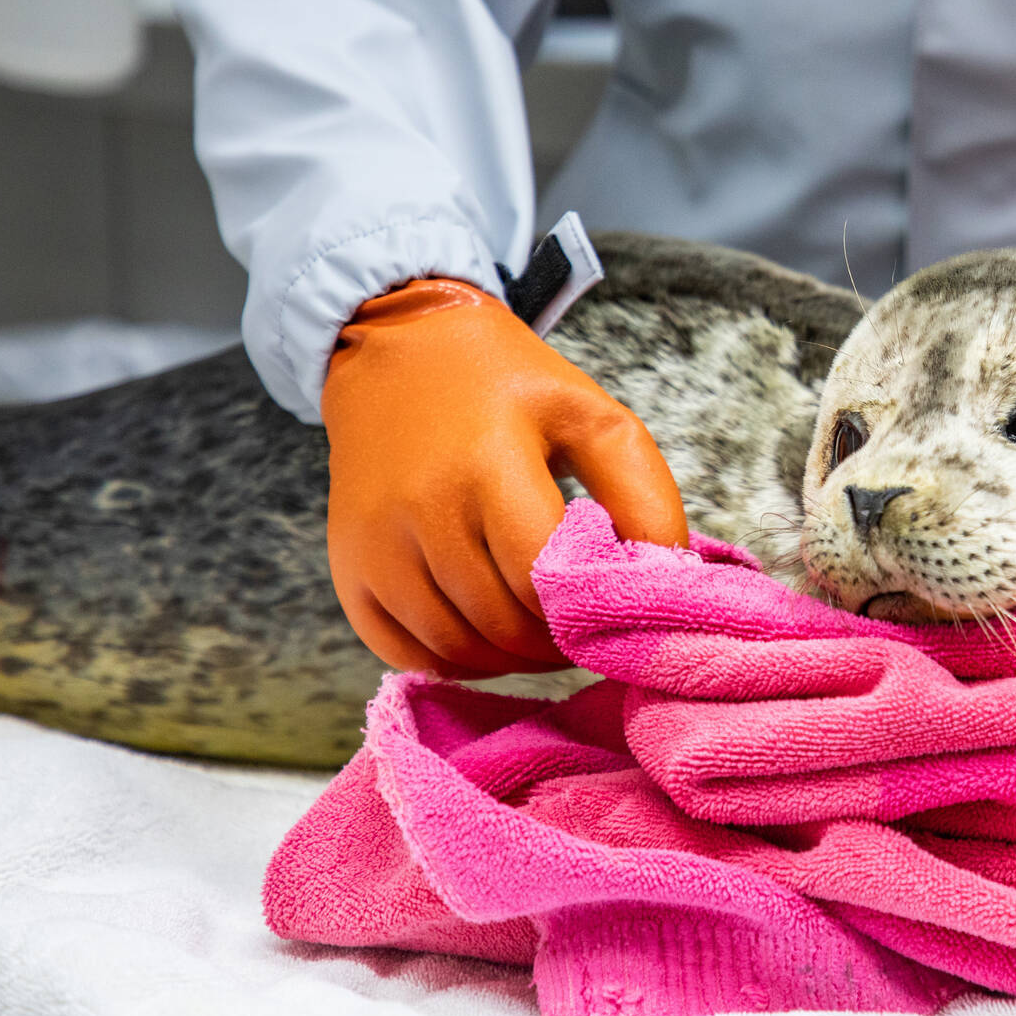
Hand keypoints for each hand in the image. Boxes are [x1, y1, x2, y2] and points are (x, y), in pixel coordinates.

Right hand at [322, 278, 687, 676]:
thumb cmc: (508, 387)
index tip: (611, 607)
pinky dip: (455, 664)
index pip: (542, 575)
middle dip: (554, 641)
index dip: (585, 608)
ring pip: (454, 646)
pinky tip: (488, 638)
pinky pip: (405, 653)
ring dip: (510, 659)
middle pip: (500, 620)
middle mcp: (421, 507)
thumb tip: (667, 576)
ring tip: (545, 636)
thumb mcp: (590, 415)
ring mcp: (375, 544)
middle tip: (584, 630)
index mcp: (488, 461)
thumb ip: (642, 492)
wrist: (398, 352)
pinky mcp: (349, 569)